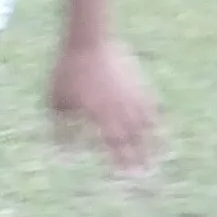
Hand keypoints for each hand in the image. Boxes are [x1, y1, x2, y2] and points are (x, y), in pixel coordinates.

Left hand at [49, 32, 160, 177]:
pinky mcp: (137, 83)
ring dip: (153, 141)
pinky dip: (156, 118)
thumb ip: (62, 129)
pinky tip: (160, 127)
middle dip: (138, 157)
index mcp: (97, 114)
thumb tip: (66, 153)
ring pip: (146, 123)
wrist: (88, 41)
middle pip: (131, 137)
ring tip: (161, 156)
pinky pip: (150, 104)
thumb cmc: (65, 72)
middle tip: (145, 174)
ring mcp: (131, 94)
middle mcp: (118, 107)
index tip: (125, 175)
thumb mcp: (56, 102)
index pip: (111, 143)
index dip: (119, 160)